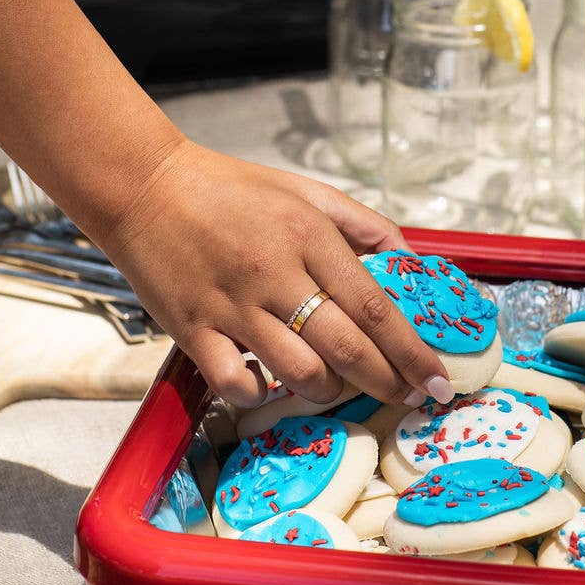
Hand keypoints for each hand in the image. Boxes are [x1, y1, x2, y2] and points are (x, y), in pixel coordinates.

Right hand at [99, 138, 453, 409]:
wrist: (145, 187)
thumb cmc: (231, 189)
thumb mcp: (307, 192)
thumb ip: (364, 226)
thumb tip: (412, 264)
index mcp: (309, 235)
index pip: (375, 306)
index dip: (413, 351)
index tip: (439, 380)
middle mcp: (275, 273)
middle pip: (348, 348)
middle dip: (390, 382)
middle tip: (411, 397)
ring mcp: (233, 306)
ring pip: (300, 373)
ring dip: (330, 391)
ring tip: (337, 385)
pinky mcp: (193, 331)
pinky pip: (237, 384)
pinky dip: (262, 394)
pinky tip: (271, 383)